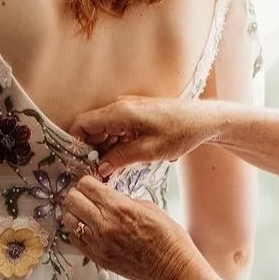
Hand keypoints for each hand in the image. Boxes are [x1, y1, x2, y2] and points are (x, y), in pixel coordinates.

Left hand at [62, 175, 198, 279]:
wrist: (172, 268)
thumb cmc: (167, 238)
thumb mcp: (148, 207)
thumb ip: (123, 199)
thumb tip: (107, 196)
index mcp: (119, 207)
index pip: (86, 185)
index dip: (88, 181)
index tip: (93, 183)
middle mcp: (104, 225)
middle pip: (72, 200)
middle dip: (78, 194)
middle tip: (87, 196)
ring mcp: (98, 243)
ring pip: (68, 219)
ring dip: (74, 212)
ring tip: (86, 212)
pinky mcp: (97, 258)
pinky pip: (74, 239)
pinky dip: (77, 230)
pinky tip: (88, 228)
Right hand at [71, 96, 222, 177]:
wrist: (203, 120)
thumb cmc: (180, 132)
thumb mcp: (149, 151)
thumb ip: (120, 159)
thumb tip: (99, 169)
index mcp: (120, 112)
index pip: (83, 123)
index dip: (75, 143)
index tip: (77, 162)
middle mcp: (120, 107)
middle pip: (92, 127)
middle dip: (89, 149)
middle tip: (93, 172)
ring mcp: (128, 109)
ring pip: (103, 130)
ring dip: (102, 149)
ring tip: (108, 170)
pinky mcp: (136, 115)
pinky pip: (116, 129)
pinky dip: (114, 144)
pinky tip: (120, 160)